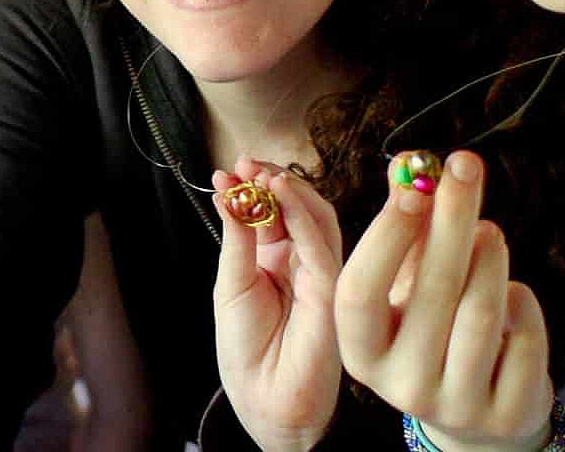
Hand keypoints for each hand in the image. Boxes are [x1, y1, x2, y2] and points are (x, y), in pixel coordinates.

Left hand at [211, 157, 343, 451]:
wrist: (263, 401)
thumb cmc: (246, 349)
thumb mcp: (231, 284)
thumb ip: (237, 237)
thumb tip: (230, 188)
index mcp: (277, 258)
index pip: (274, 209)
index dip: (257, 184)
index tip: (234, 166)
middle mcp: (303, 261)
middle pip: (298, 206)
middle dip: (273, 178)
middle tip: (247, 163)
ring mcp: (322, 272)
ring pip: (317, 217)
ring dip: (290, 189)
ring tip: (262, 173)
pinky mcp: (335, 287)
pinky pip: (322, 243)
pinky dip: (301, 213)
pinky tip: (281, 193)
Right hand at [335, 151, 552, 451]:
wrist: (471, 409)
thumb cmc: (429, 328)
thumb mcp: (405, 283)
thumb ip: (406, 224)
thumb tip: (410, 162)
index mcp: (360, 349)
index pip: (359, 292)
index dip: (387, 236)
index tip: (415, 185)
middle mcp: (399, 384)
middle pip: (430, 292)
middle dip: (451, 219)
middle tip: (466, 169)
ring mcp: (454, 404)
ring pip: (480, 313)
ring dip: (490, 258)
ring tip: (488, 231)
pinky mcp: (504, 414)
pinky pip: (522, 339)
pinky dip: (521, 301)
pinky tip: (510, 291)